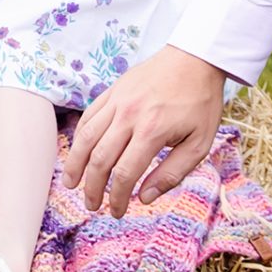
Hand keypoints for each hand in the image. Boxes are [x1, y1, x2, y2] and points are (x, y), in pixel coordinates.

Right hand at [67, 46, 225, 216]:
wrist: (195, 59)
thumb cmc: (201, 103)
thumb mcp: (199, 143)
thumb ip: (173, 173)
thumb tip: (145, 198)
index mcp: (153, 131)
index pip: (125, 173)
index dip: (117, 198)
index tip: (117, 212)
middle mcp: (129, 115)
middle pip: (100, 159)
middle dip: (92, 187)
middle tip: (92, 205)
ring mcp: (117, 101)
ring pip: (86, 137)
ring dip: (76, 164)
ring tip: (70, 183)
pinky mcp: (112, 91)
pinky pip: (89, 116)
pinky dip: (80, 137)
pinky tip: (79, 153)